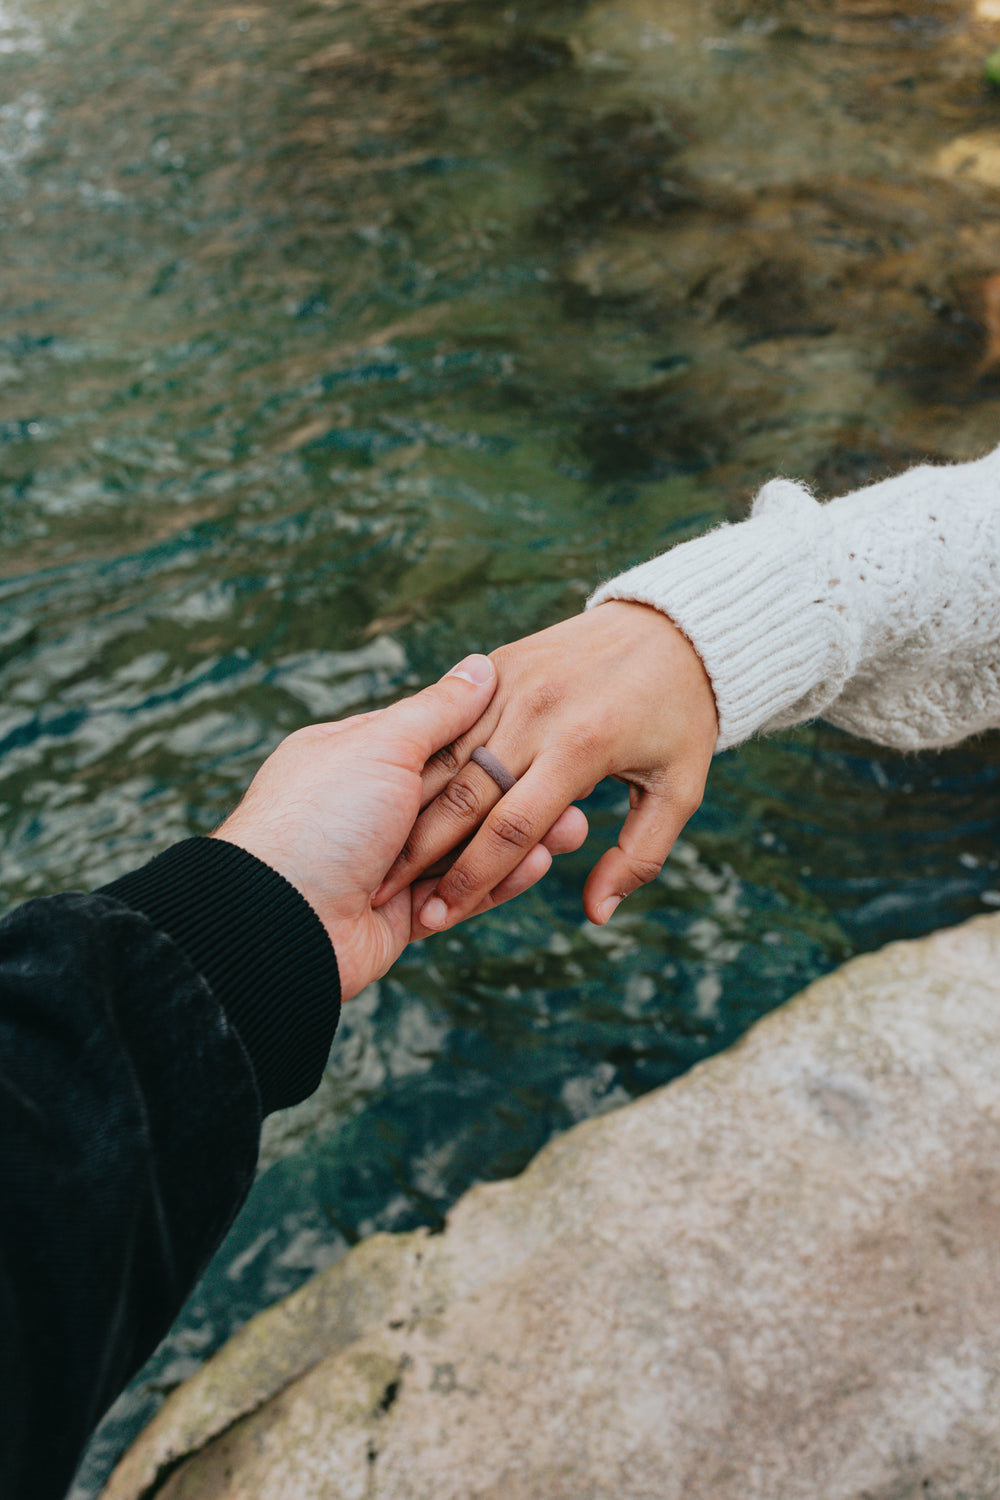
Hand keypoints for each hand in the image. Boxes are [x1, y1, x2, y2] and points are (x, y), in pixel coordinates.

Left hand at [212, 655, 587, 999]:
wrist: (278, 920)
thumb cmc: (319, 818)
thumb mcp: (381, 745)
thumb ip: (439, 711)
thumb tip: (480, 665)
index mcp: (355, 757)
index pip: (437, 742)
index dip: (491, 739)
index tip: (544, 732)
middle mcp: (370, 809)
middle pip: (461, 798)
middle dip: (517, 795)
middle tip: (576, 789)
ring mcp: (384, 866)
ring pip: (467, 849)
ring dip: (519, 840)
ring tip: (573, 827)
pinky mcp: (398, 916)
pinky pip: (459, 895)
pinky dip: (498, 881)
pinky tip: (540, 861)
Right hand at [375, 602, 718, 930]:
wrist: (675, 625)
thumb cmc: (680, 718)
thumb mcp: (679, 791)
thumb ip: (639, 856)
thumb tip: (595, 914)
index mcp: (582, 746)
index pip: (513, 828)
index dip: (471, 880)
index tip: (438, 917)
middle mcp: (539, 711)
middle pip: (465, 795)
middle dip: (422, 854)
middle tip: (384, 898)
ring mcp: (514, 682)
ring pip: (445, 756)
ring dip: (407, 810)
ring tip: (377, 857)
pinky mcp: (500, 664)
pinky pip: (451, 720)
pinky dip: (421, 761)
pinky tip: (392, 801)